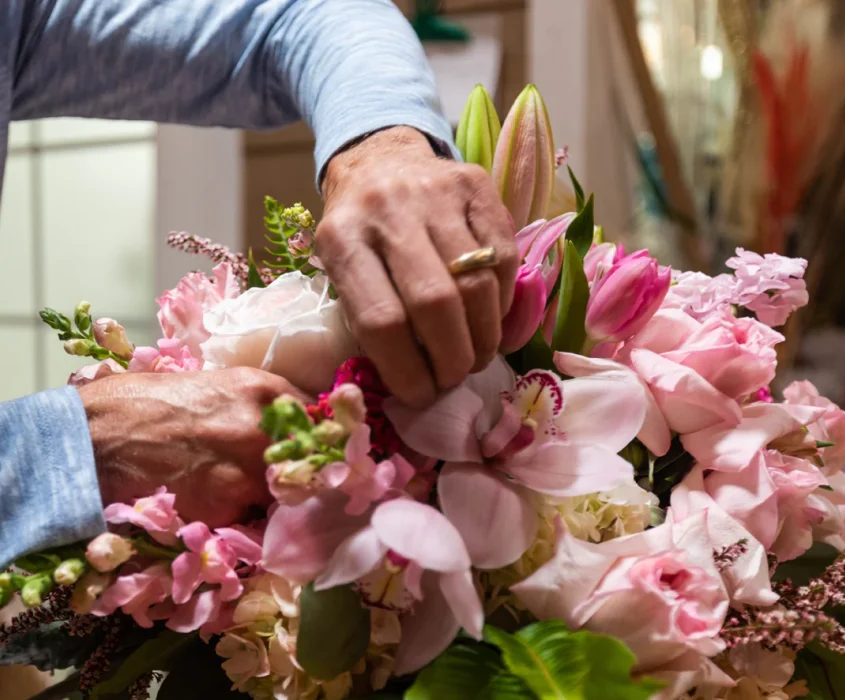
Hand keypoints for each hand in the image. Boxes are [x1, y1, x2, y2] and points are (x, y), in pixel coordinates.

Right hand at [76, 368, 306, 527]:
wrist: (93, 440)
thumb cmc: (137, 403)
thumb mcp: (206, 384)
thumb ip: (250, 404)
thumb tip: (280, 425)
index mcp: (262, 390)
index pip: (320, 420)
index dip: (316, 438)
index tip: (312, 449)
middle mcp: (265, 432)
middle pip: (311, 463)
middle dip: (301, 474)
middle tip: (288, 481)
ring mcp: (248, 476)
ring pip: (284, 497)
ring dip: (272, 502)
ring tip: (244, 497)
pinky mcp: (225, 514)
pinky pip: (250, 523)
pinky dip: (239, 521)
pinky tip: (216, 511)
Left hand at [318, 126, 517, 407]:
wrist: (379, 160)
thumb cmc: (358, 232)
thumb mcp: (341, 270)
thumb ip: (367, 315)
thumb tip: (412, 384)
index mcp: (341, 239)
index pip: (380, 320)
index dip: (407, 370)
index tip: (420, 395)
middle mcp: (387, 210)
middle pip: (434, 304)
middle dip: (451, 359)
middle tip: (453, 379)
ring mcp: (434, 193)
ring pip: (475, 284)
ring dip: (482, 337)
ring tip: (475, 357)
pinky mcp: (476, 185)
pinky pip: (502, 257)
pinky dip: (501, 301)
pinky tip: (489, 318)